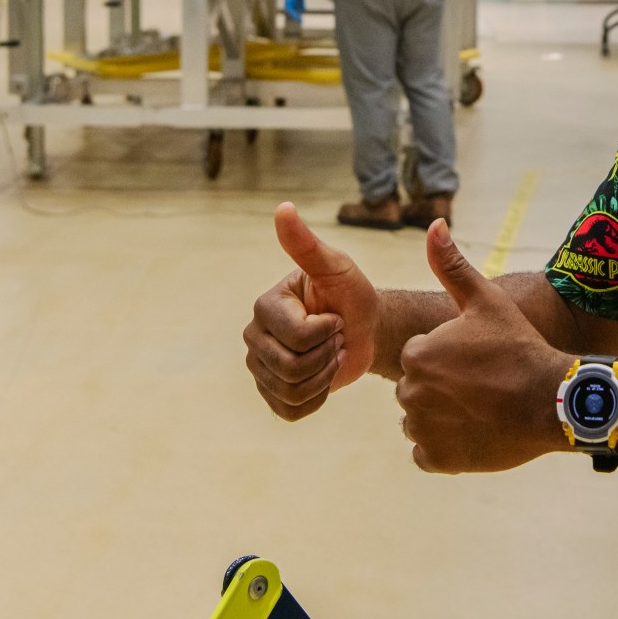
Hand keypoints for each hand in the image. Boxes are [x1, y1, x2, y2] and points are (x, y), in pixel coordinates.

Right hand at [245, 203, 378, 420]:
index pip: (297, 336)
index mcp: (265, 307)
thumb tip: (283, 208)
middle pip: (290, 368)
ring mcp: (259, 369)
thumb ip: (307, 244)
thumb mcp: (336, 267)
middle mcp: (253, 337)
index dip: (328, 331)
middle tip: (337, 338)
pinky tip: (324, 377)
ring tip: (331, 356)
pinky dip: (316, 399)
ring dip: (324, 377)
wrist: (364, 330)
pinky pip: (290, 410)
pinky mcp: (271, 395)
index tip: (336, 316)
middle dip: (327, 355)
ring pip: (291, 391)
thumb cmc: (351, 295)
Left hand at [396, 220, 570, 473]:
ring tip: (481, 408)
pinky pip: (427, 452)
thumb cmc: (521, 347)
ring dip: (442, 417)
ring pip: (420, 420)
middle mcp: (411, 393)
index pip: (420, 356)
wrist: (554, 402)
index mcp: (418, 354)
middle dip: (442, 387)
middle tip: (483, 384)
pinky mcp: (437, 460)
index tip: (479, 360)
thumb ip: (452, 265)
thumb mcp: (487, 300)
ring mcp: (423, 430)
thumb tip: (434, 224)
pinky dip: (445, 446)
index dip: (450, 357)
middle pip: (418, 388)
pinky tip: (474, 431)